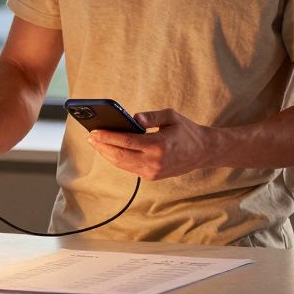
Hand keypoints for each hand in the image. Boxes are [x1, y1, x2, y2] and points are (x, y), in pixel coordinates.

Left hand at [86, 108, 218, 180]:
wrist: (203, 152)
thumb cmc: (186, 131)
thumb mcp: (171, 116)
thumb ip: (151, 116)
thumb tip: (133, 117)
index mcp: (159, 146)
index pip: (126, 142)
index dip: (108, 137)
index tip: (94, 131)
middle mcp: (154, 162)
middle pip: (120, 155)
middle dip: (102, 146)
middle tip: (90, 137)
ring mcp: (153, 172)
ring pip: (122, 164)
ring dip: (107, 154)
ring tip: (96, 143)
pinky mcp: (152, 176)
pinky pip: (129, 168)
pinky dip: (117, 159)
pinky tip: (109, 150)